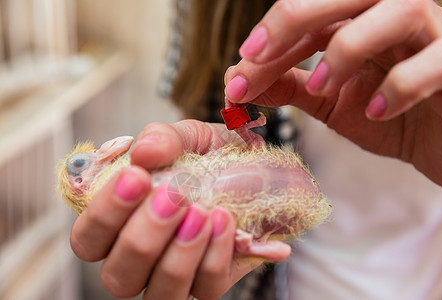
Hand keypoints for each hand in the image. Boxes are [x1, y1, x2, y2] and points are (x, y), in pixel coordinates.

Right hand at [69, 120, 278, 299]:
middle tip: (173, 197)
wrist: (257, 169)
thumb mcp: (188, 137)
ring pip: (160, 293)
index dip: (105, 214)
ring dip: (179, 253)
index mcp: (120, 222)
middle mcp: (140, 258)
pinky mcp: (211, 282)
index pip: (88, 239)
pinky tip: (224, 220)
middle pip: (117, 276)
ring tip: (201, 211)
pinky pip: (206, 287)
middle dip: (143, 238)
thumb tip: (145, 151)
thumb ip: (163, 138)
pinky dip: (215, 255)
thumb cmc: (210, 156)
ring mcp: (175, 275)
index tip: (136, 177)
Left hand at [225, 0, 441, 187]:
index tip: (236, 71)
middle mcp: (395, 21)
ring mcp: (434, 39)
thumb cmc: (393, 119)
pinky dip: (403, 83)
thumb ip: (291, 88)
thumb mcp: (331, 104)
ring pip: (400, 10)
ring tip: (321, 88)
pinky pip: (438, 60)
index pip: (310, 20)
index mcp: (361, 26)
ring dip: (349, 47)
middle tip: (256, 54)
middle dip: (296, 16)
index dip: (270, 39)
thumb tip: (236, 81)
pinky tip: (377, 111)